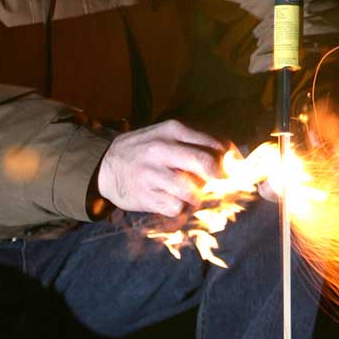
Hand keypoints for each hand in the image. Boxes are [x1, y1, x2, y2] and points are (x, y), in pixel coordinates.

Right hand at [96, 120, 223, 216]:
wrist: (104, 165)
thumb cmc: (144, 151)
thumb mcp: (166, 135)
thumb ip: (195, 143)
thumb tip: (232, 160)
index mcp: (172, 130)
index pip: (215, 144)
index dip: (231, 160)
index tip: (234, 168)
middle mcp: (162, 149)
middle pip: (207, 164)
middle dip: (220, 177)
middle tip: (218, 182)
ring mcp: (153, 174)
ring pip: (194, 191)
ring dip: (197, 196)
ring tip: (189, 194)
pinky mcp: (146, 196)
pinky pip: (176, 208)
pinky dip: (179, 208)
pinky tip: (171, 200)